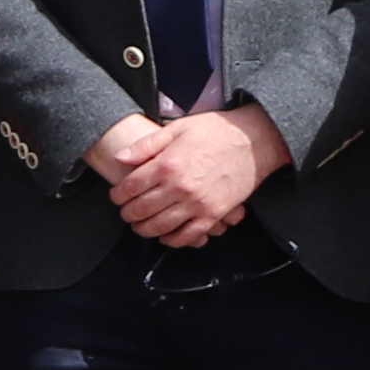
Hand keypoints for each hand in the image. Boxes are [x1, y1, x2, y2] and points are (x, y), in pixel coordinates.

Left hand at [99, 101, 282, 246]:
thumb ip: (146, 145)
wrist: (253, 140)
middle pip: (141, 209)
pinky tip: (165, 237)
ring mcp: (197, 203)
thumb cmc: (216, 131)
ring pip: (160, 226)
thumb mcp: (177, 129)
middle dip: (127, 214)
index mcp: (167, 164)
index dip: (117, 195)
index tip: (115, 196)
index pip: (130, 187)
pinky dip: (173, 240)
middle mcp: (179, 187)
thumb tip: (120, 158)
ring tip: (140, 226)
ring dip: (145, 230)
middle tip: (125, 213)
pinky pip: (188, 236)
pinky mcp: (214, 214)